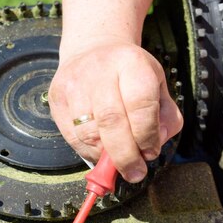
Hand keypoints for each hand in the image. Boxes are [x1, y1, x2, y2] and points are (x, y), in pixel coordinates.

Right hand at [49, 41, 182, 181]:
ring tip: (116, 160)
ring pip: (88, 132)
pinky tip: (99, 151)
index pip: (140, 104)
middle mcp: (100, 70)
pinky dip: (87, 151)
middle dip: (125, 155)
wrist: (93, 50)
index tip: (150, 153)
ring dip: (105, 155)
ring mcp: (74, 84)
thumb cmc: (129, 73)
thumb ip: (165, 116)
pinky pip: (71, 136)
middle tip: (134, 172)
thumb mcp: (157, 85)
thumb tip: (155, 143)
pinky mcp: (56, 97)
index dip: (146, 135)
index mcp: (132, 63)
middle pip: (111, 121)